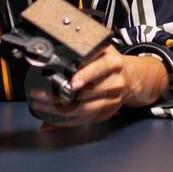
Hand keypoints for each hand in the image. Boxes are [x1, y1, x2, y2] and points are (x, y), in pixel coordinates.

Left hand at [28, 47, 167, 127]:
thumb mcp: (102, 49)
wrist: (132, 78)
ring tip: (41, 106)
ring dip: (59, 111)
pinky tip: (52, 119)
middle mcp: (115, 82)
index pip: (100, 68)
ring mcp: (113, 100)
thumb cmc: (111, 62)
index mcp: (113, 63)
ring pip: (85, 110)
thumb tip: (56, 56)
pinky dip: (66, 121)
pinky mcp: (108, 113)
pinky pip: (85, 120)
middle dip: (60, 97)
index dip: (85, 75)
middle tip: (40, 95)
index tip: (71, 81)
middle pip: (88, 93)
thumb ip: (84, 51)